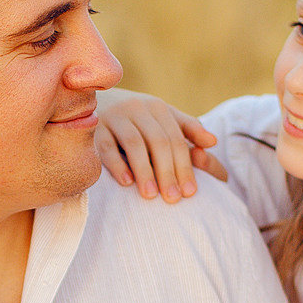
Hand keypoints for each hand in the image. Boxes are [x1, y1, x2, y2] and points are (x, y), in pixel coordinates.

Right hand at [93, 90, 227, 200]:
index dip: (185, 166)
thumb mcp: (162, 121)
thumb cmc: (135, 121)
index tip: (190, 193)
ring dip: (144, 170)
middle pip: (158, 142)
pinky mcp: (94, 128)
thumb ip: (188, 131)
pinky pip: (105, 146)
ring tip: (151, 195)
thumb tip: (212, 142)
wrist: (89, 103)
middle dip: (167, 172)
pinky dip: (116, 164)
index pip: (176, 139)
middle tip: (173, 199)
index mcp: (158, 108)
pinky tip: (126, 183)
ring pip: (134, 143)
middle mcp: (137, 108)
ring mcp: (115, 116)